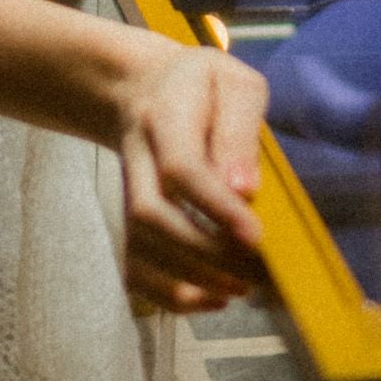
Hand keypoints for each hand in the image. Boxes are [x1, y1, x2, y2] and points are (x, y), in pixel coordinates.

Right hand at [111, 41, 267, 313]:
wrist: (144, 89)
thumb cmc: (201, 87)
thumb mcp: (232, 83)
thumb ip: (240, 129)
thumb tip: (245, 191)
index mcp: (166, 115)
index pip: (181, 167)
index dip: (215, 207)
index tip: (253, 237)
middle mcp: (138, 156)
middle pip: (152, 214)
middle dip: (203, 252)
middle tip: (252, 271)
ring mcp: (127, 190)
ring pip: (139, 246)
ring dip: (188, 279)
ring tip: (239, 288)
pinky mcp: (129, 218)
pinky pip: (134, 266)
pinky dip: (169, 294)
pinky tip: (213, 297)